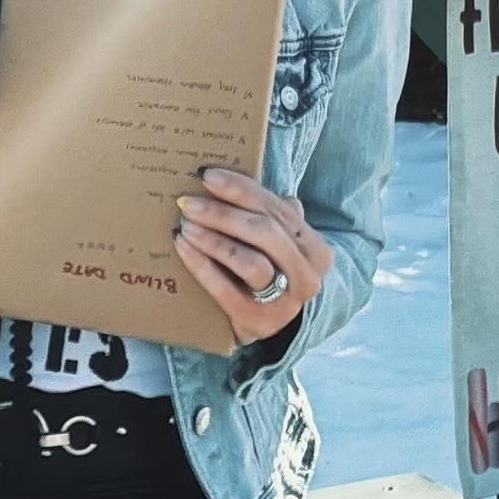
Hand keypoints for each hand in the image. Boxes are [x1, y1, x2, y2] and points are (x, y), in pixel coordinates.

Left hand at [172, 167, 332, 346]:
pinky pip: (225, 290)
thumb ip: (268, 212)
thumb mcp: (278, 242)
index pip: (277, 208)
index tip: (206, 175)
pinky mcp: (256, 322)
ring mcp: (285, 303)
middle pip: (264, 232)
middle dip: (223, 213)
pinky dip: (201, 266)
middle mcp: (306, 275)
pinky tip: (183, 248)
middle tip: (188, 202)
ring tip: (186, 225)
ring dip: (213, 239)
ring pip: (250, 262)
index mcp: (315, 248)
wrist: (273, 323)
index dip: (240, 188)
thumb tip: (224, 178)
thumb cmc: (270, 270)